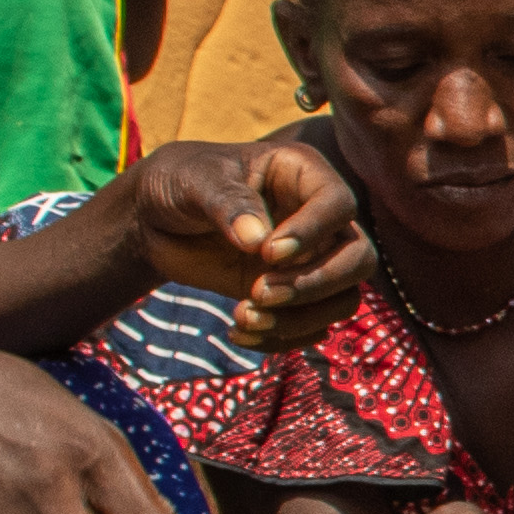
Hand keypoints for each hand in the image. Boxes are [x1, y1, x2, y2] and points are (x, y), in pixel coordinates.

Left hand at [128, 137, 371, 352]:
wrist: (154, 218)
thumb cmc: (179, 181)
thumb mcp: (195, 180)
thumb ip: (227, 202)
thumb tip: (257, 239)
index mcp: (304, 175)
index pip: (338, 204)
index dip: (312, 232)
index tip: (267, 253)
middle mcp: (319, 219)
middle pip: (359, 258)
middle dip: (316, 284)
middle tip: (260, 291)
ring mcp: (310, 260)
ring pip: (343, 299)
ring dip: (299, 318)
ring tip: (244, 317)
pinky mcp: (292, 295)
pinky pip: (312, 327)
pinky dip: (281, 338)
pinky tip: (239, 332)